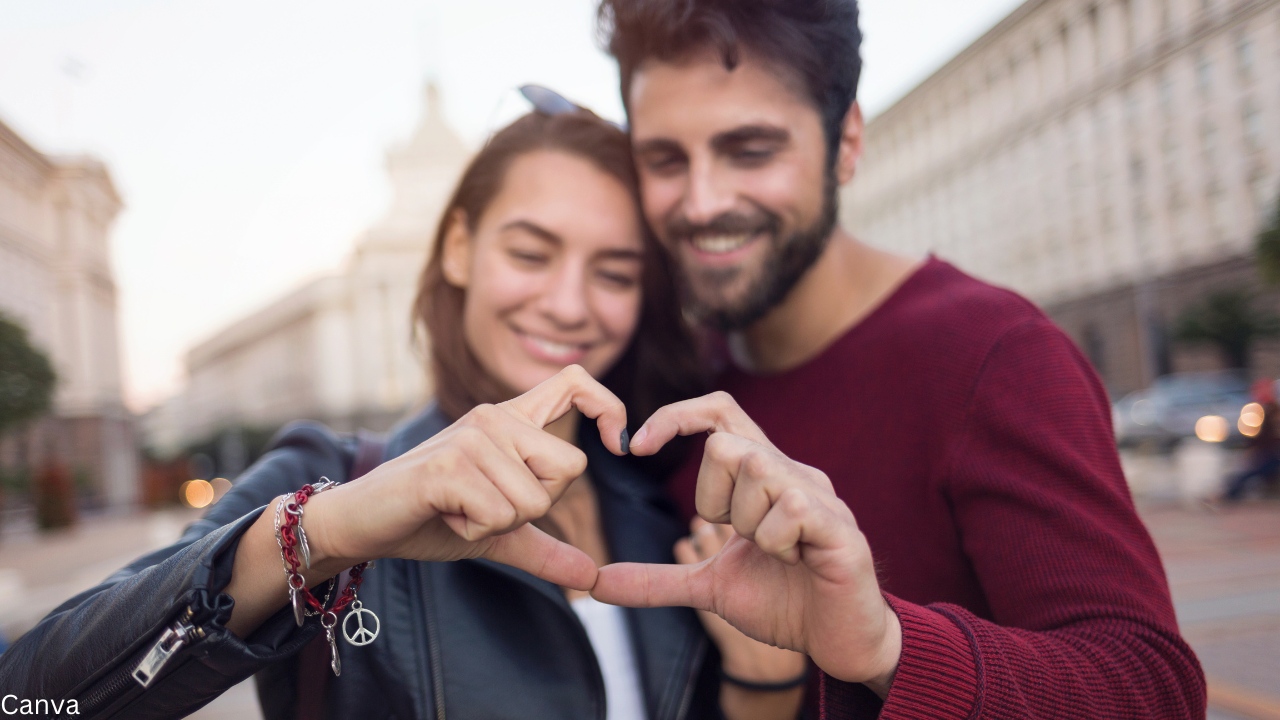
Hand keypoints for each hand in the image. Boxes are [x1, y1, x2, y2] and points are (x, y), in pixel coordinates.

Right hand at [306, 365, 627, 590]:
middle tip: (485, 504)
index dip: (608, 406)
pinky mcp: (449, 465)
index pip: (575, 382)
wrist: (362, 523)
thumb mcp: (498, 533)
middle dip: (536, 506)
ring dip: (498, 522)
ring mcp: (471, 436)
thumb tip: (592, 574)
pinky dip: (473, 530)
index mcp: (511, 420)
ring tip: (458, 508)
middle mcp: (494, 416)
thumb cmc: (429, 518)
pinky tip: (443, 513)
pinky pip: (499, 514)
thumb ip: (545, 547)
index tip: (618, 445)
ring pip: (534, 500)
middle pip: (570, 467)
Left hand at [591, 392, 901, 693]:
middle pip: (726, 444)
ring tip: (773, 555)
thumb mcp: (710, 587)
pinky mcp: (839, 526)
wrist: (842, 643)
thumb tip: (597, 583)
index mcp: (764, 477)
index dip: (675, 416)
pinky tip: (796, 564)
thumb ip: (658, 578)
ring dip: (748, 524)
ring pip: (756, 469)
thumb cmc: (786, 604)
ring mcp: (819, 497)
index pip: (719, 412)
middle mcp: (793, 474)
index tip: (636, 446)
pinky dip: (777, 545)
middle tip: (738, 537)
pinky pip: (789, 510)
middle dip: (714, 498)